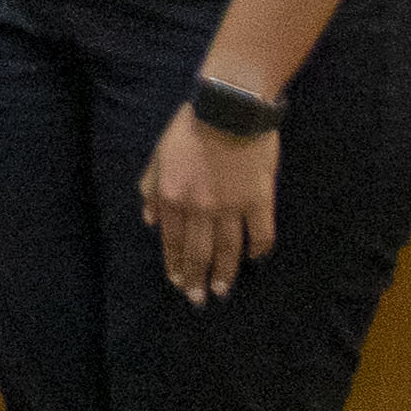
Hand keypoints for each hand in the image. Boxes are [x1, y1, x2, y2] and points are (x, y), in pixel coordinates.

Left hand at [140, 105, 279, 304]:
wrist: (228, 110)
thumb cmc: (189, 129)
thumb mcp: (157, 157)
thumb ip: (150, 189)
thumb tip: (149, 221)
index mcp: (172, 198)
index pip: (172, 241)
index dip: (175, 264)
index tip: (177, 282)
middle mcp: (199, 209)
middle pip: (198, 252)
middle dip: (196, 279)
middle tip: (198, 300)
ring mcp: (231, 207)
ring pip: (228, 249)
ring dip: (225, 273)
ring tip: (223, 290)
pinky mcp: (259, 200)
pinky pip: (261, 232)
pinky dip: (259, 249)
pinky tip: (256, 259)